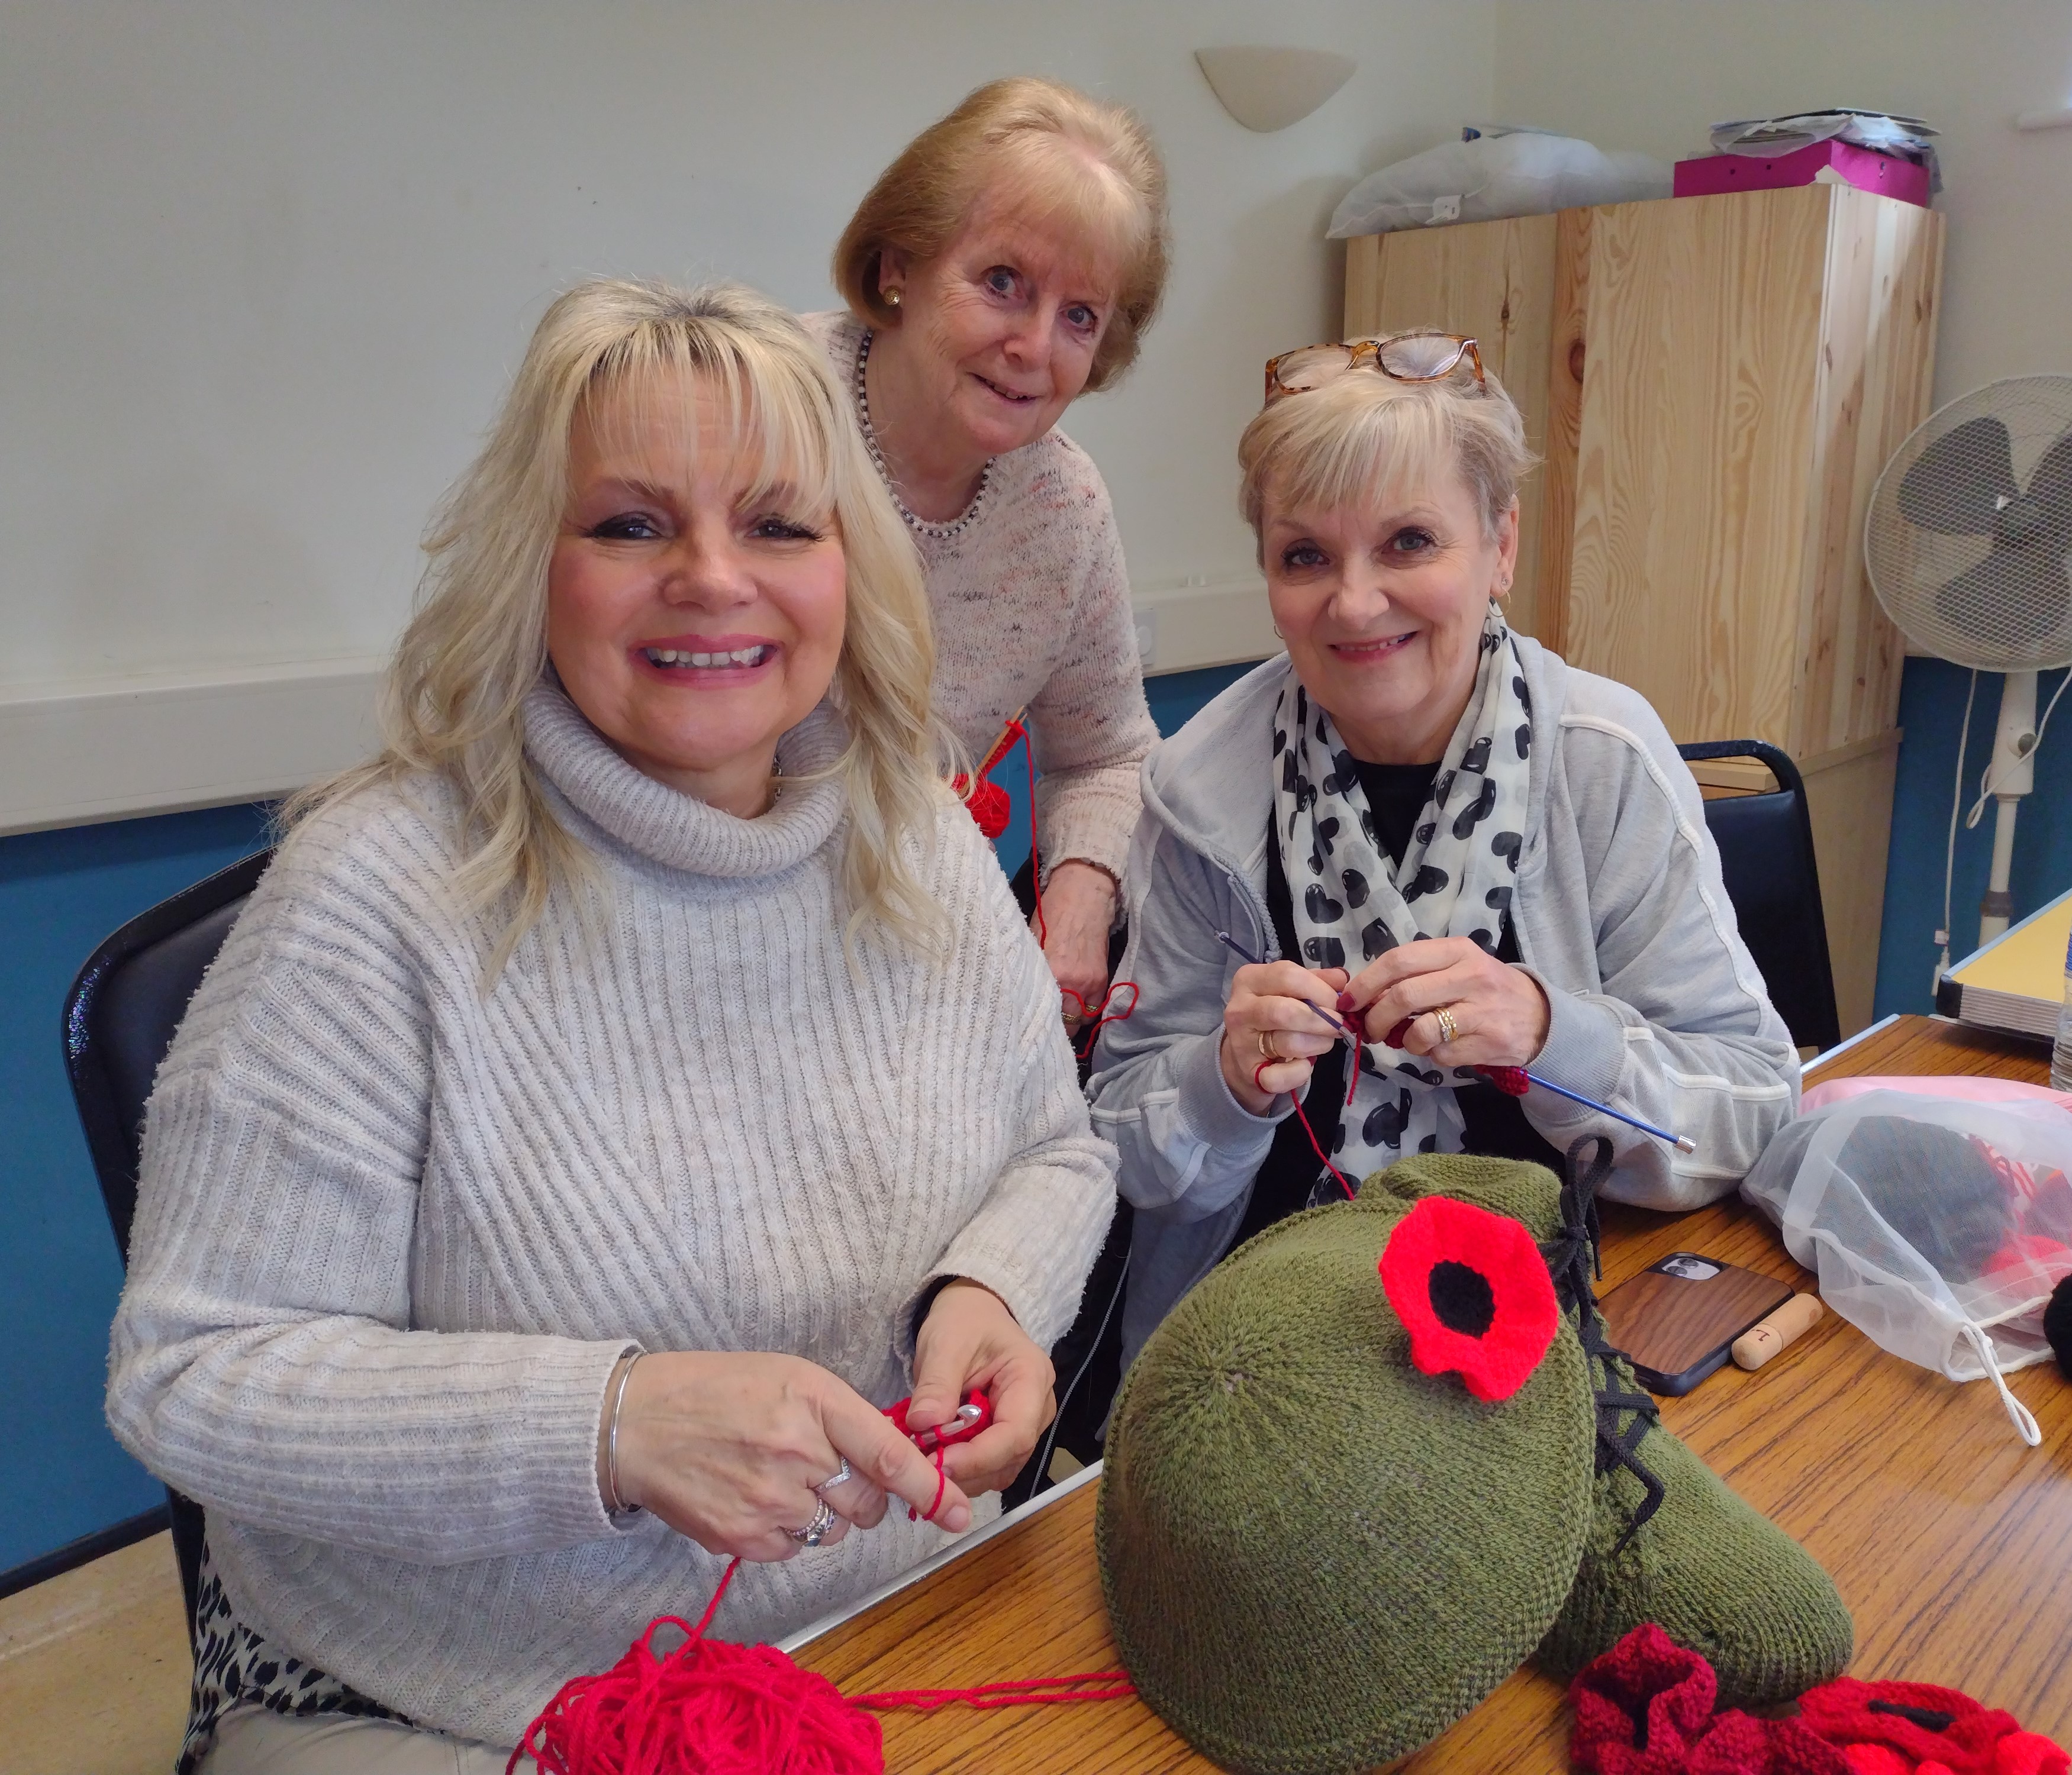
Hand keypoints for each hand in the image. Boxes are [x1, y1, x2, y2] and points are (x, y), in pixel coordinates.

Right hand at [607, 1351, 972, 1561]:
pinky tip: (756, 1498)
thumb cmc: (717, 1390)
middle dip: (862, 1494)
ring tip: (779, 1478)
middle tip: (826, 1469)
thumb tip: (891, 1461)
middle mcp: (794, 1454)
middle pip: (866, 1502)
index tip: (959, 1511)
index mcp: (811, 1401)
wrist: (635, 1424)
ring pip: (833, 1531)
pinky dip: (787, 1531)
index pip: (887, 1453)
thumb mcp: (790, 1377)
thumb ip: (843, 1416)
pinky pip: (794, 1549)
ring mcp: (766, 1502)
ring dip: (823, 1513)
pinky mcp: (740, 1540)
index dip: (929, 1487)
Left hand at [910, 1279, 1054, 1496]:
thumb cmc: (964, 1322)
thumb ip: (937, 1385)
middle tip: (923, 1469)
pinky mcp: (1009, 1437)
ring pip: (1001, 1469)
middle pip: (1010, 1457)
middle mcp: (1038, 1408)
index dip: (978, 1457)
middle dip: (967, 1470)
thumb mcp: (945, 1344)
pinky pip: (991, 1466)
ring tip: (926, 1463)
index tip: (938, 1465)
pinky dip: (964, 1470)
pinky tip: (937, 1460)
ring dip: (964, 1475)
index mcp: (1031, 1377)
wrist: (973, 1314)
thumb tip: (922, 1426)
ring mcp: (1027, 1425)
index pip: (1015, 1433)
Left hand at [1034, 861, 1116, 1028]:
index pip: (1042, 1014)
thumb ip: (1030, 971)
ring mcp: (1088, 983)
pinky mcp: (1102, 979)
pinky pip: (1096, 1007)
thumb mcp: (1031, 944)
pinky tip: (1079, 1004)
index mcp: (1046, 974)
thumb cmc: (1049, 916)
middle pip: (1065, 1024)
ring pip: (1082, 1020)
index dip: (1038, 1024)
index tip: (1032, 1026)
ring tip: (1063, 1014)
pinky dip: (1087, 1009)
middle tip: (1048, 1023)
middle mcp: (1068, 983)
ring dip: (1073, 1019)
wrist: (1082, 896)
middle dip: (1057, 1026)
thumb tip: (1020, 995)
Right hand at [1218, 960, 1350, 1114]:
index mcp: (1249, 980)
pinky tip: (1305, 1065)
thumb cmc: (1271, 1017)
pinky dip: (1301, 1072)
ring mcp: (1241, 1044)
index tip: (1337, 1003)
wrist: (1243, 1057)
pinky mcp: (1249, 1073)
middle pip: (1286, 1011)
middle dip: (1323, 1020)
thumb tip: (1341, 979)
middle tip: (1338, 1025)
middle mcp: (1240, 1010)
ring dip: (1318, 1044)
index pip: (1288, 976)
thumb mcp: (1289, 991)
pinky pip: (1282, 1076)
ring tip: (1325, 1043)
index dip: (1321, 990)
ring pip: (1289, 1043)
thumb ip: (1316, 981)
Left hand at [1342, 939, 1548, 1069]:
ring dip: (1406, 1042)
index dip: (1366, 983)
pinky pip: (1442, 1055)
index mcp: (1457, 950)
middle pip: (1404, 996)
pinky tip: (1445, 1047)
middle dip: (1376, 1018)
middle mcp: (1471, 975)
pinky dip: (1433, 1056)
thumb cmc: (1485, 989)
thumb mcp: (1456, 968)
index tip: (1349, 1001)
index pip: (1399, 960)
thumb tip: (1365, 997)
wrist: (1540, 1016)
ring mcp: (1483, 1010)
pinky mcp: (1490, 1042)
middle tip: (1370, 1031)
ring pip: (1421, 1031)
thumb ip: (1416, 976)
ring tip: (1412, 1040)